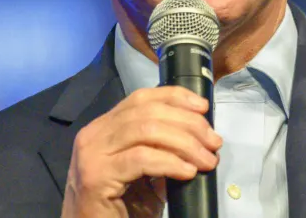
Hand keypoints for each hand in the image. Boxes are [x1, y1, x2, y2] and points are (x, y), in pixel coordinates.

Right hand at [61, 86, 221, 217]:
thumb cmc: (120, 208)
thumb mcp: (144, 172)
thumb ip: (160, 149)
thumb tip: (198, 137)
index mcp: (104, 128)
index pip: (141, 98)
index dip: (175, 97)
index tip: (202, 107)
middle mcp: (94, 134)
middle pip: (148, 112)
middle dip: (188, 123)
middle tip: (213, 142)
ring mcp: (92, 153)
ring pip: (146, 131)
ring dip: (185, 143)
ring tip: (206, 160)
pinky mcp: (96, 176)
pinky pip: (141, 159)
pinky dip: (170, 163)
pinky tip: (187, 172)